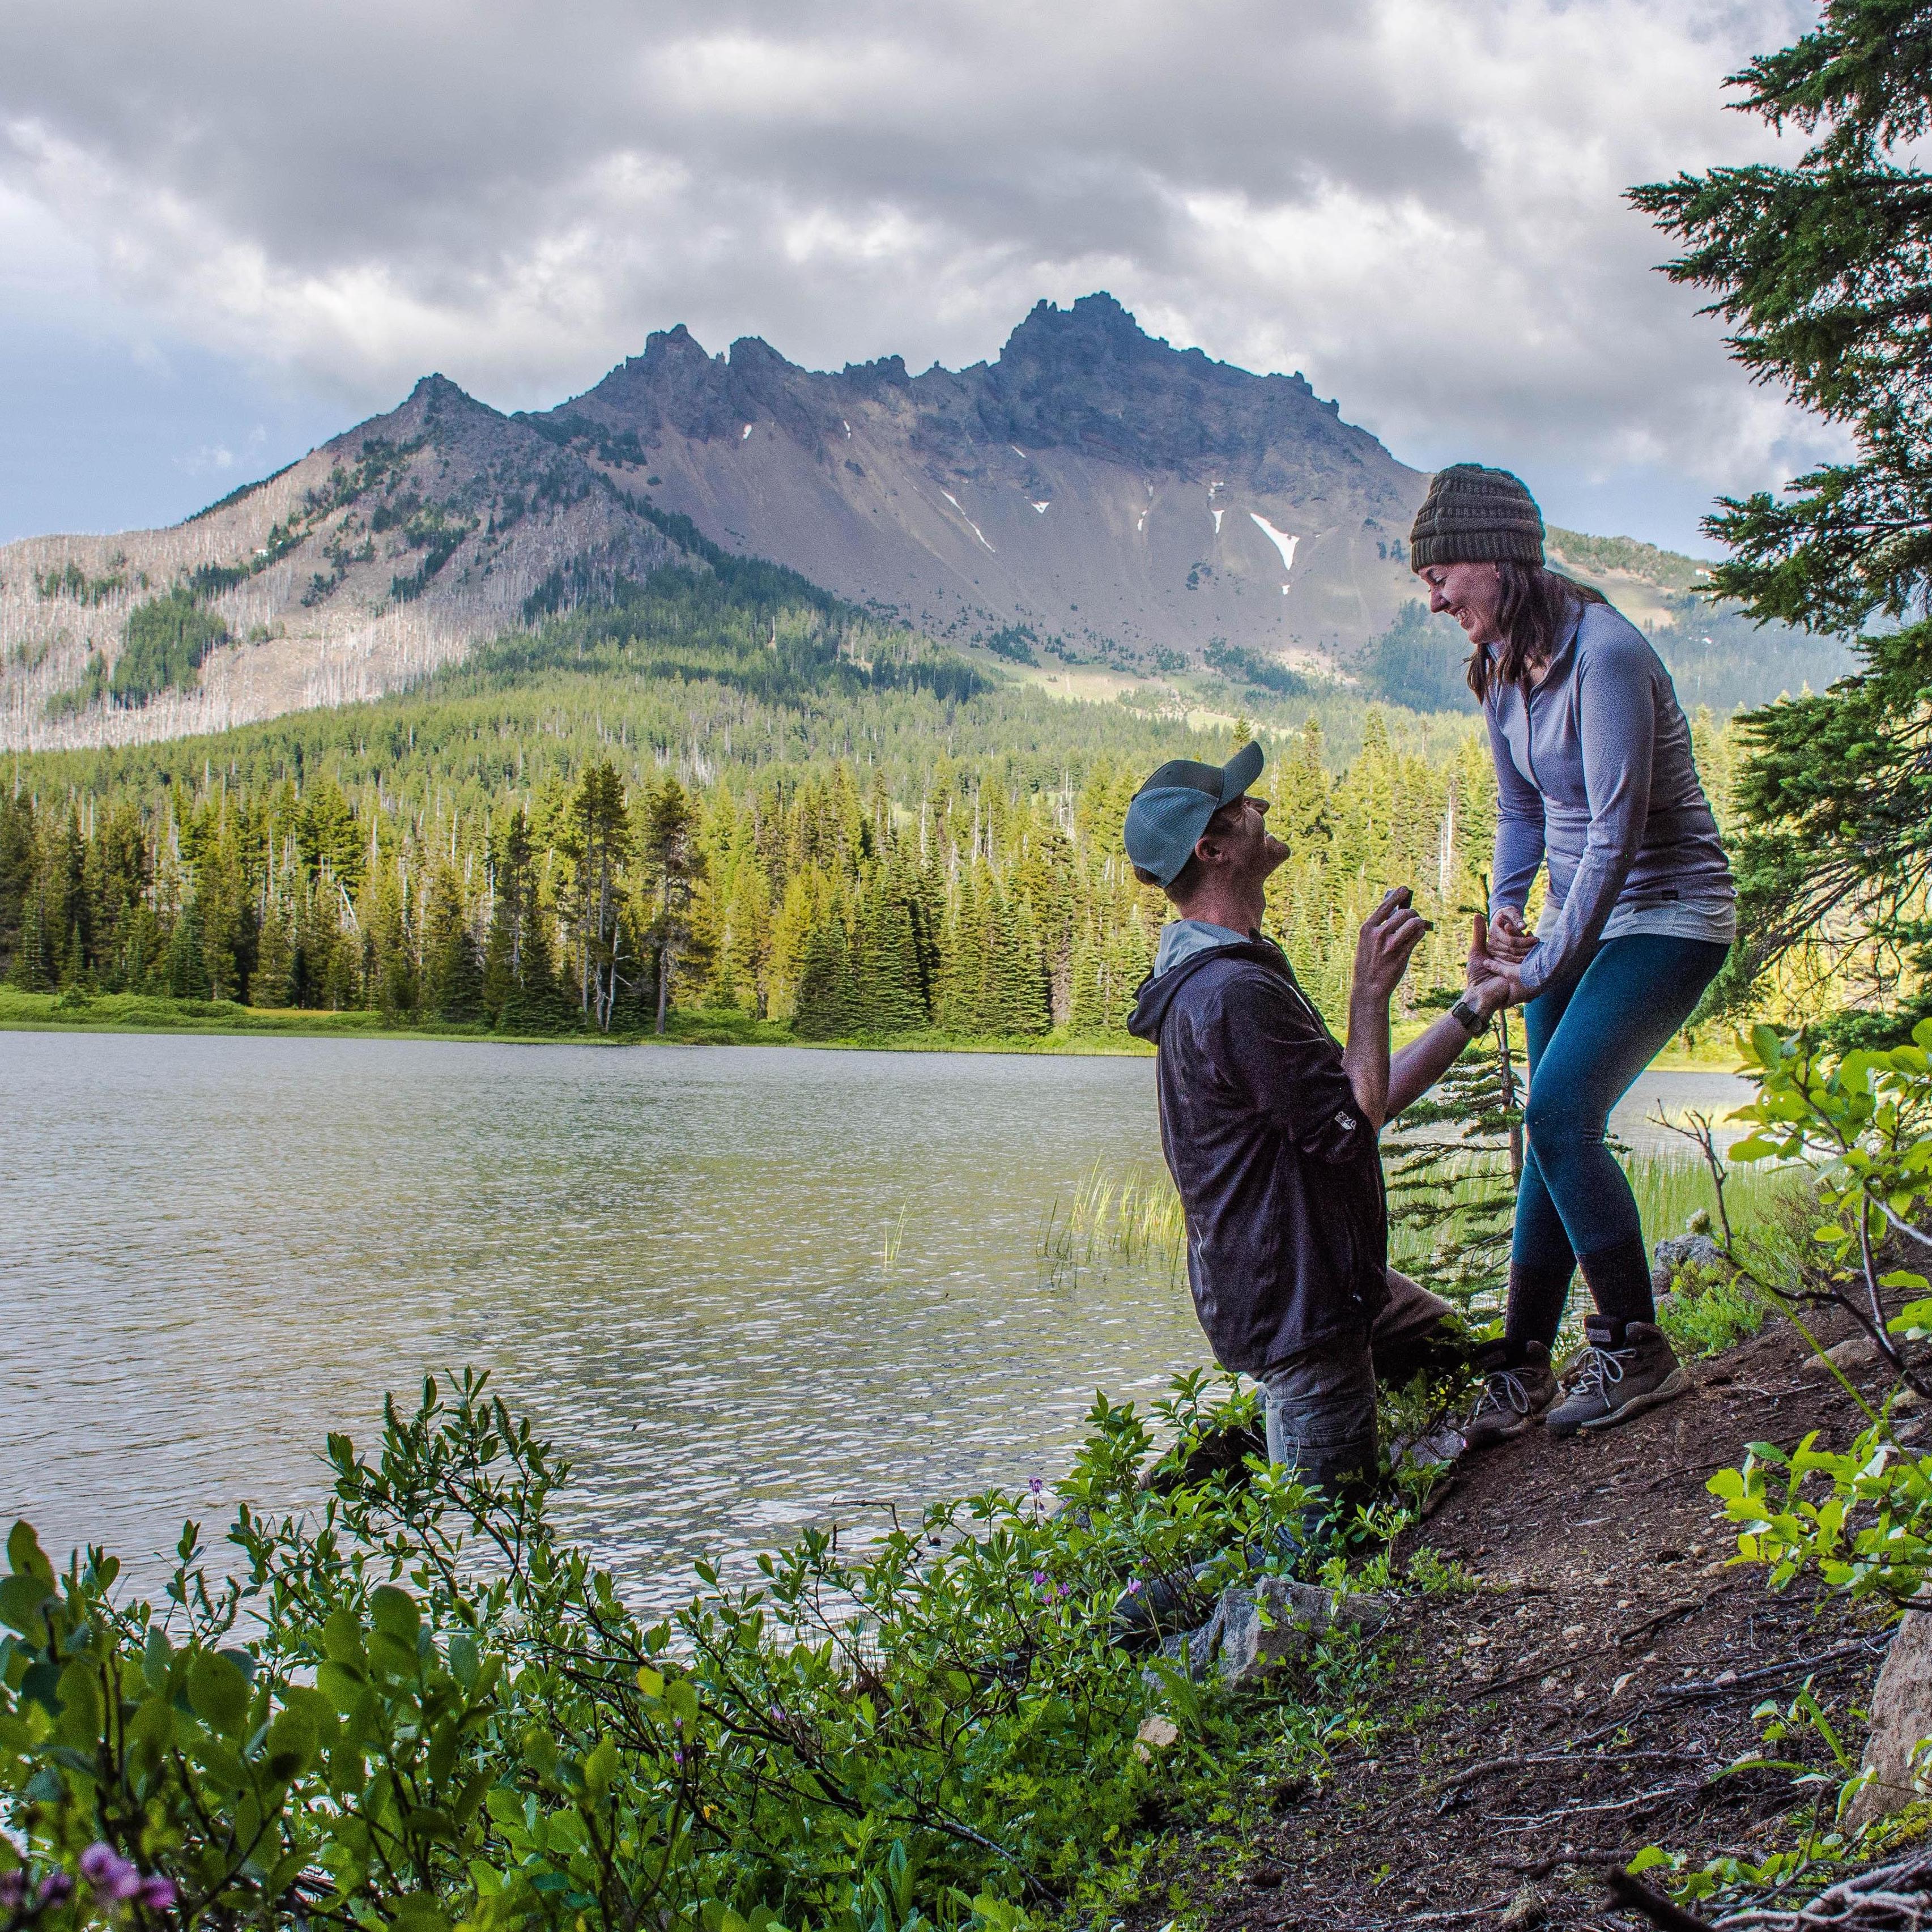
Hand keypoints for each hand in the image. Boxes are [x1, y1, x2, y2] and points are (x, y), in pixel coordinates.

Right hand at [1352, 887, 1428, 1005]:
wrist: (1368, 987)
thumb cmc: (1368, 963)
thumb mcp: (1367, 942)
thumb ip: (1379, 927)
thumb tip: (1398, 911)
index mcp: (1367, 928)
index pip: (1384, 906)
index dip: (1397, 895)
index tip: (1405, 889)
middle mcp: (1378, 934)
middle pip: (1403, 913)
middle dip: (1412, 913)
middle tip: (1413, 917)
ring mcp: (1391, 945)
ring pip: (1413, 922)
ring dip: (1418, 922)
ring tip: (1417, 925)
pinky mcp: (1402, 954)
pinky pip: (1418, 935)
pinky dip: (1420, 932)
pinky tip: (1418, 934)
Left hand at [1468, 914, 1528, 1010]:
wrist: (1478, 993)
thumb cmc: (1476, 975)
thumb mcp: (1477, 952)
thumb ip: (1479, 935)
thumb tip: (1477, 914)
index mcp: (1504, 959)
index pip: (1511, 944)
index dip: (1513, 934)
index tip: (1513, 922)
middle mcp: (1513, 965)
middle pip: (1519, 948)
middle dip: (1520, 937)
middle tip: (1522, 927)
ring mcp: (1519, 972)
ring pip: (1524, 953)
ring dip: (1524, 943)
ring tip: (1527, 931)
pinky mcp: (1523, 976)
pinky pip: (1526, 961)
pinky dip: (1526, 951)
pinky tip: (1529, 940)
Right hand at [1486, 905, 1534, 963]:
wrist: (1500, 919)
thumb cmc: (1507, 914)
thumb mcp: (1510, 911)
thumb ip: (1516, 918)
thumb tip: (1523, 927)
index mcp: (1494, 932)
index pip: (1511, 941)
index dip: (1525, 941)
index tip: (1536, 939)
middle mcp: (1491, 943)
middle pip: (1512, 951)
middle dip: (1527, 949)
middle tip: (1538, 946)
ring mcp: (1493, 951)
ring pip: (1512, 958)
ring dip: (1525, 955)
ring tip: (1535, 950)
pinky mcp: (1497, 956)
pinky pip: (1510, 961)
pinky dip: (1521, 958)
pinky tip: (1529, 954)